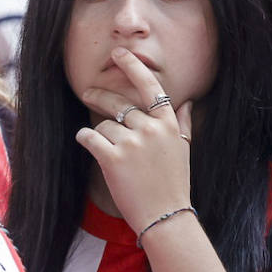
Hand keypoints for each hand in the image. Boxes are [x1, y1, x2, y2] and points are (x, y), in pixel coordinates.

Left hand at [75, 48, 193, 235]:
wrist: (165, 217)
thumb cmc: (174, 185)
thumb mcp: (184, 151)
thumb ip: (182, 124)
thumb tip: (187, 102)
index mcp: (168, 124)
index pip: (150, 87)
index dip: (134, 67)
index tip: (120, 54)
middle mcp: (150, 129)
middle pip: (118, 104)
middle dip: (99, 96)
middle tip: (87, 93)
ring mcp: (132, 143)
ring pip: (103, 125)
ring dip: (100, 135)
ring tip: (109, 153)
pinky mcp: (113, 158)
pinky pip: (90, 137)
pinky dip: (85, 138)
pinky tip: (86, 142)